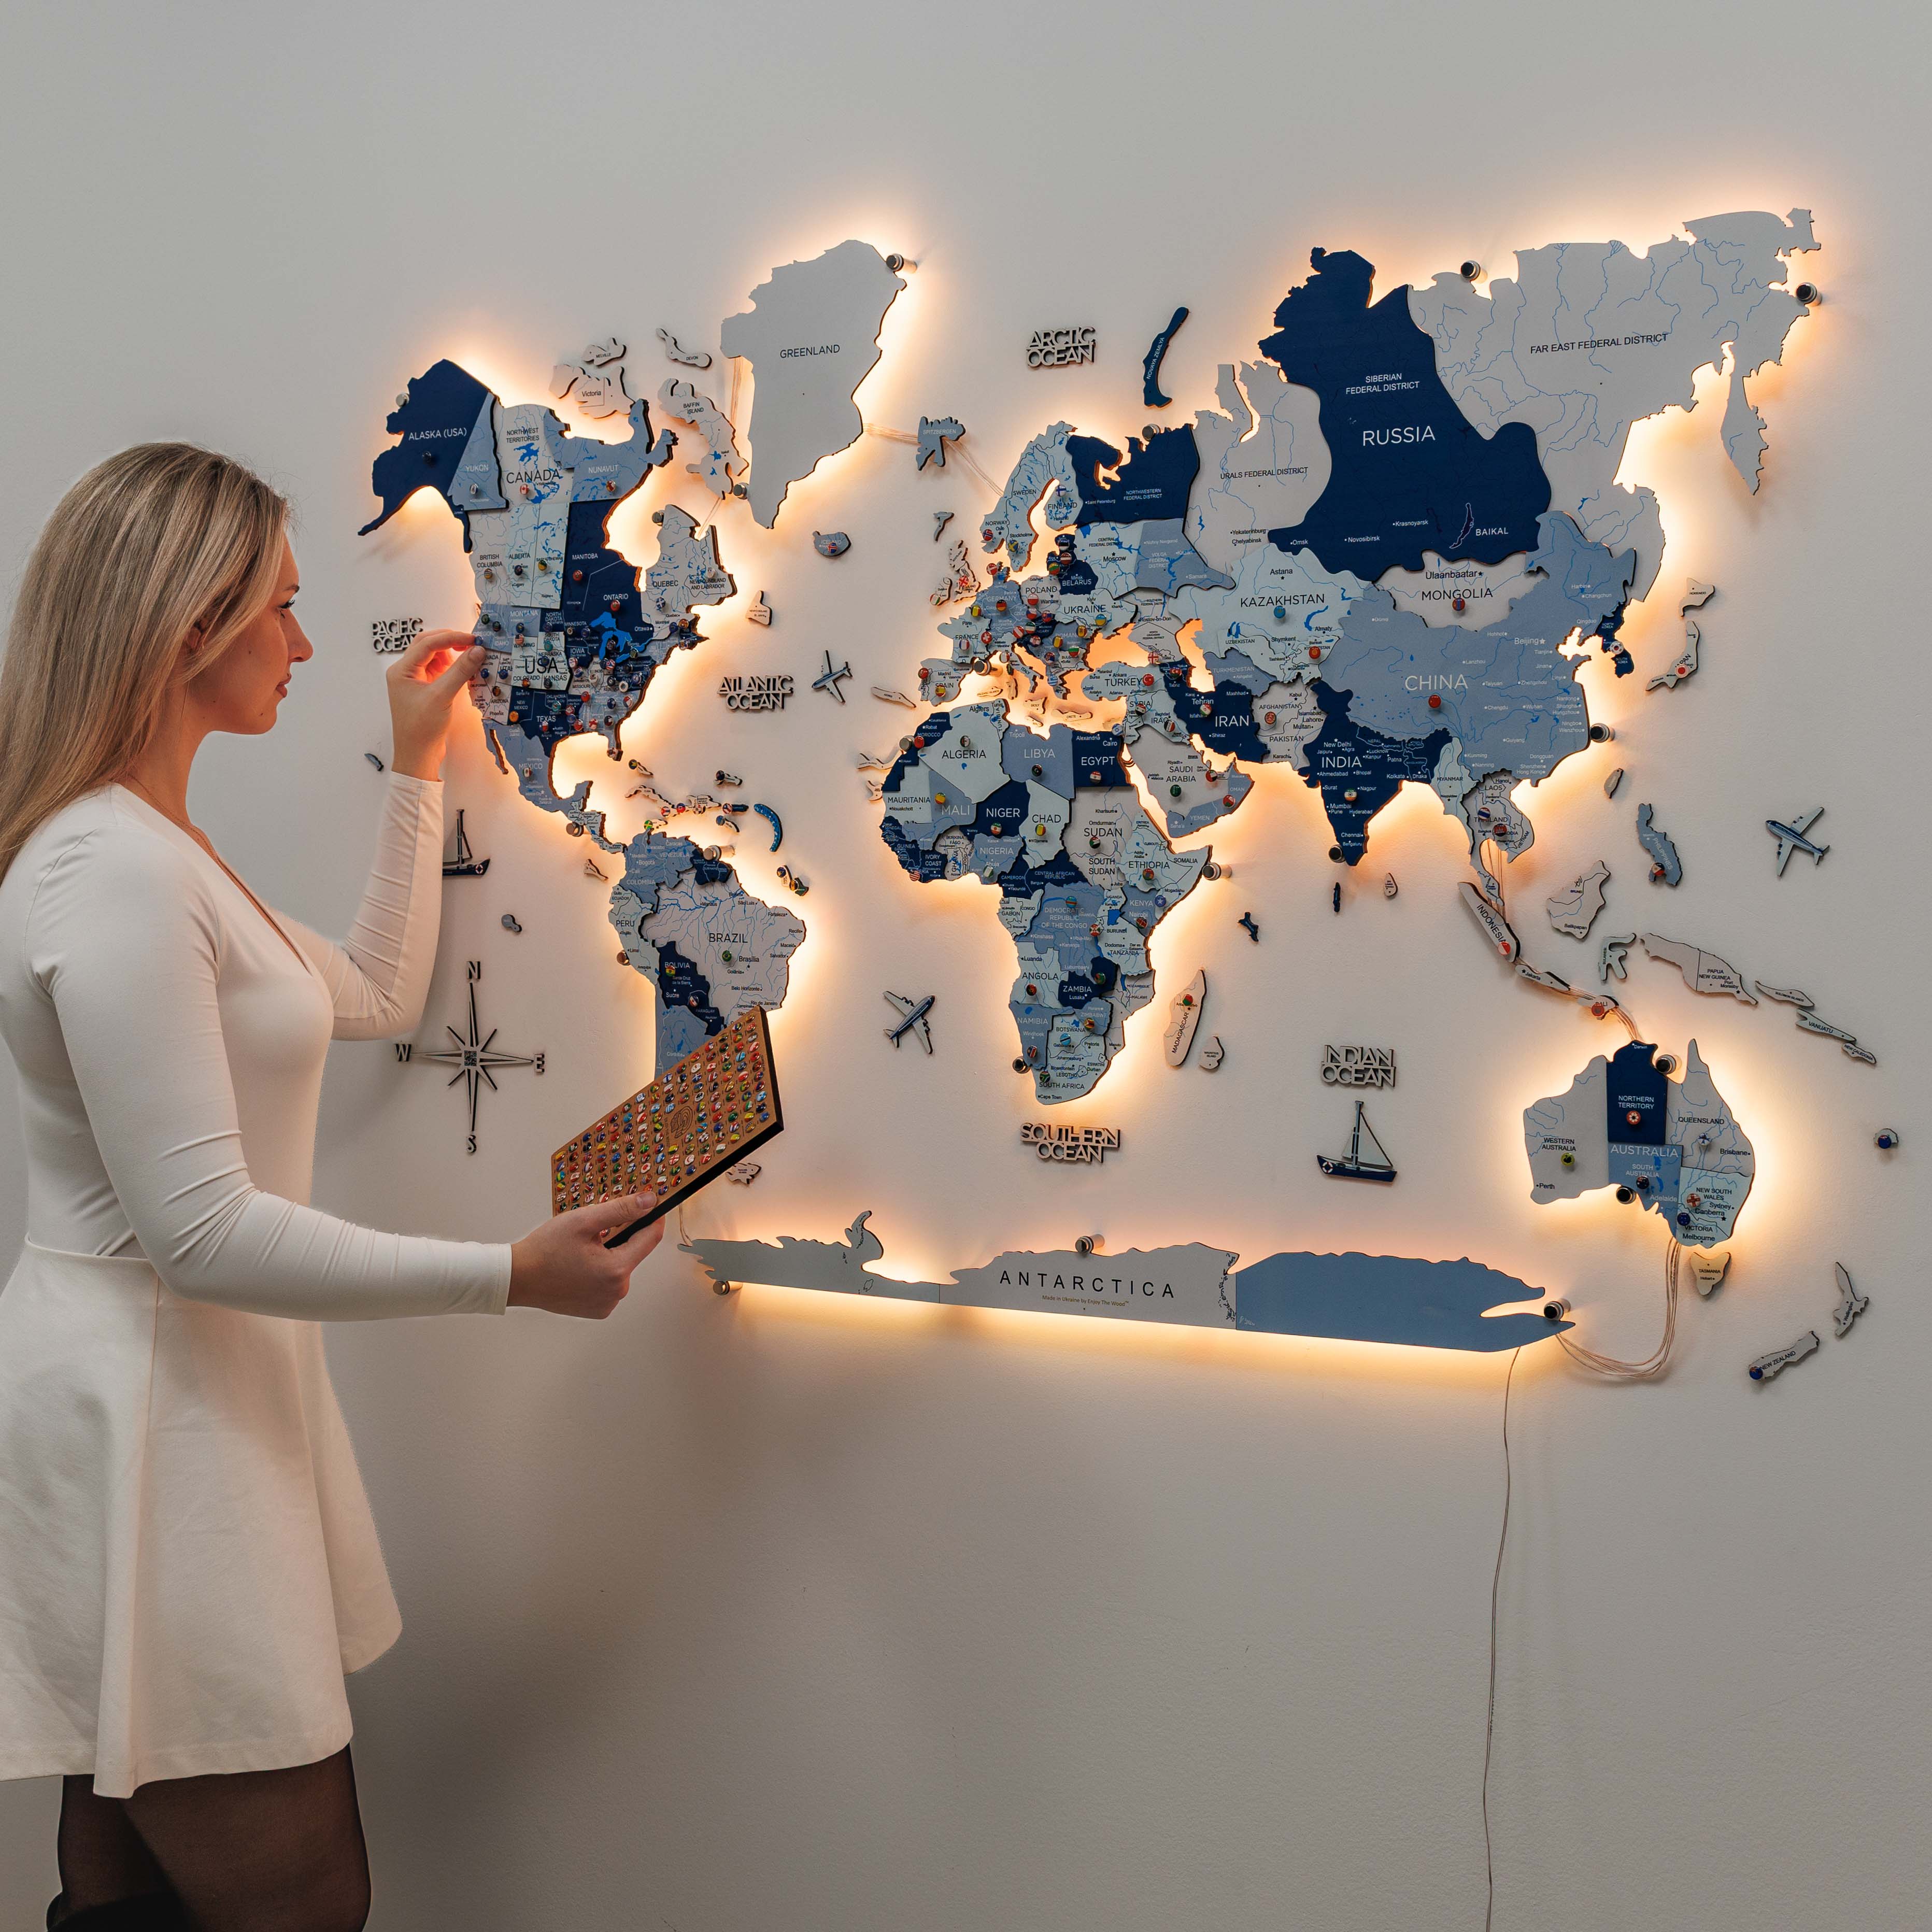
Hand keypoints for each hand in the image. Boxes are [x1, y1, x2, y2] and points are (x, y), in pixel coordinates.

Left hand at [387, 626, 484, 779]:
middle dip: (449, 641)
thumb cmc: (421, 728)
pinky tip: (466, 670)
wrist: (417, 755)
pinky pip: (440, 671)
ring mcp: (416, 681)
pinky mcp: (426, 690)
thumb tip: (478, 650)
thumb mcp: (442, 696)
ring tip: (472, 656)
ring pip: (435, 657)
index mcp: (401, 670)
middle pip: (428, 645)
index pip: (427, 644)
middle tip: (472, 643)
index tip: (472, 639)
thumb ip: (460, 671)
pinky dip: (453, 668)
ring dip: (452, 654)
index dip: (450, 638)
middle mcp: (406, 672)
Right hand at [508, 1193, 662, 1317]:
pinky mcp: (597, 1310)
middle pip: (633, 1254)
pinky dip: (600, 1272)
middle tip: (595, 1230)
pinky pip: (609, 1284)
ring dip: (609, 1255)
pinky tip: (580, 1267)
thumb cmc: (545, 1249)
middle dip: (620, 1237)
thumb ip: (620, 1209)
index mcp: (616, 1270)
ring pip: (620, 1268)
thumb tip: (649, 1201)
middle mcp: (617, 1292)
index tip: (650, 1205)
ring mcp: (607, 1304)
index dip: (652, 1218)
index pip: (650, 1239)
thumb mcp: (584, 1221)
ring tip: (582, 1250)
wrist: (518, 1278)